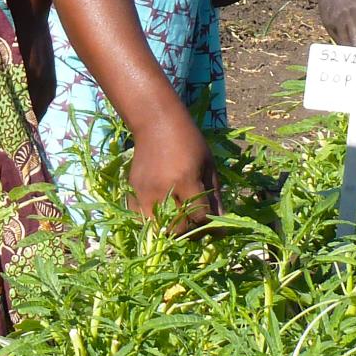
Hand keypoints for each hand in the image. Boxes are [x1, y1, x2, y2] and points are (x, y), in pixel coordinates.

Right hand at [127, 116, 219, 231]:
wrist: (155, 122)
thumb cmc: (188, 140)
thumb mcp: (208, 165)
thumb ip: (214, 196)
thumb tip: (221, 224)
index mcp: (186, 180)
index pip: (199, 217)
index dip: (210, 227)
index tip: (216, 229)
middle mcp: (163, 189)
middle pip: (178, 229)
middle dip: (191, 233)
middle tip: (198, 227)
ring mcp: (145, 191)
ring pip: (157, 228)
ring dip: (171, 230)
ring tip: (180, 223)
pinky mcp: (134, 190)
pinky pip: (142, 217)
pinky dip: (153, 221)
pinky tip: (163, 214)